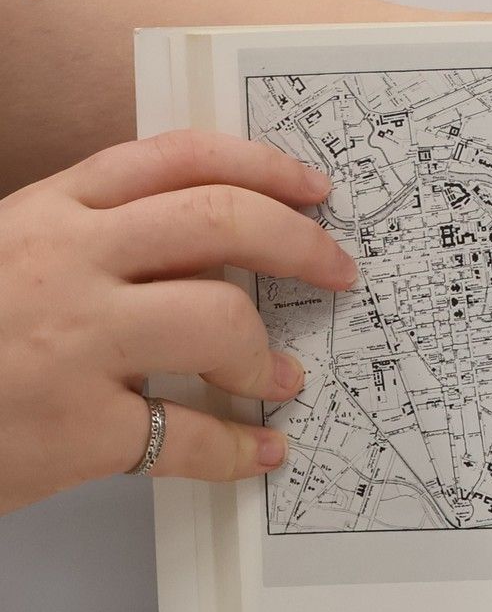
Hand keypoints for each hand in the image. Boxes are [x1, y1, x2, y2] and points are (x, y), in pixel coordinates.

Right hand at [0, 130, 355, 514]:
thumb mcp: (9, 252)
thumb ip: (93, 236)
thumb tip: (210, 238)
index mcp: (50, 210)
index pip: (179, 158)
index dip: (263, 166)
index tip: (314, 188)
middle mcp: (66, 262)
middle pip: (222, 224)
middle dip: (300, 243)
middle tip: (338, 269)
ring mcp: (71, 343)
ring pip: (219, 321)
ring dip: (269, 354)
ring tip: (283, 377)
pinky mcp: (73, 428)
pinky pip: (188, 434)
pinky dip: (236, 448)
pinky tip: (258, 452)